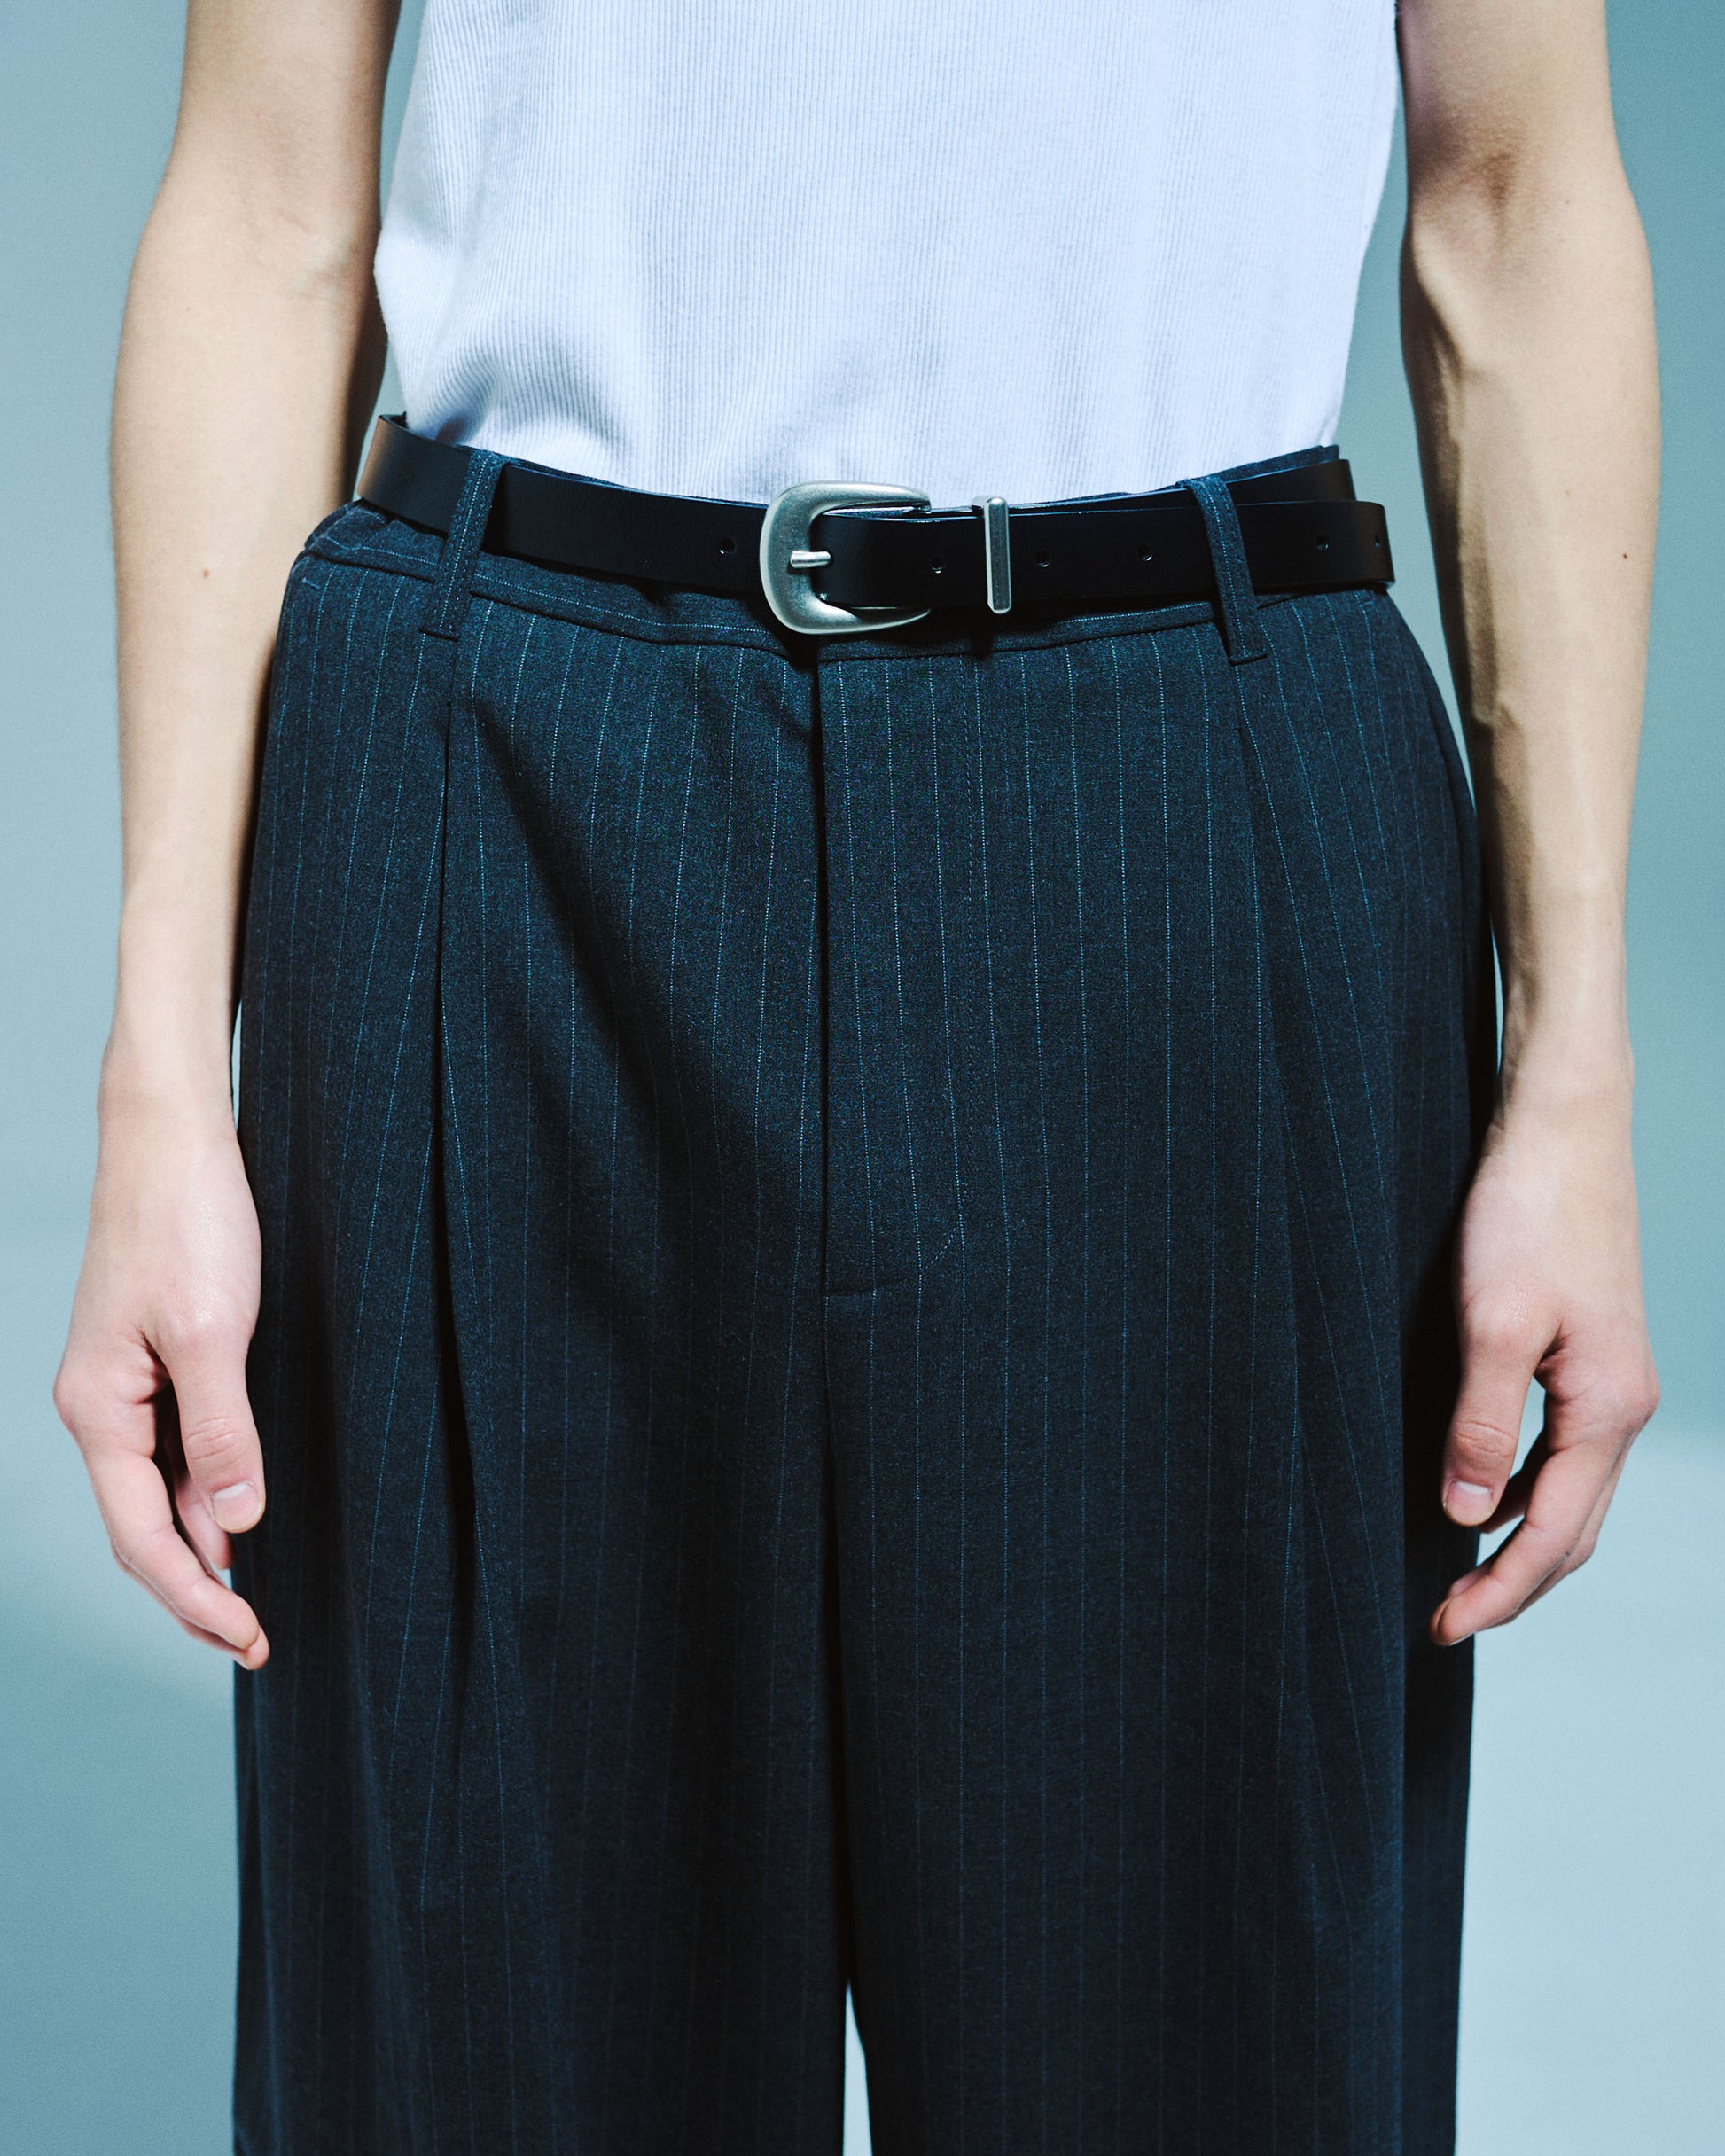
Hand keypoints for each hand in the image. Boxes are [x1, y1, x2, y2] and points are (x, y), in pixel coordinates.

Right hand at [54, 1087, 268, 1666]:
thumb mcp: (214, 1331)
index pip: (142, 1536)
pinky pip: (170, 1452)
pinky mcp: (150, 1359)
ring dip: (199, 1548)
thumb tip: (236, 1526)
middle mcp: (98, 1406)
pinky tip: (234, 1519)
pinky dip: (202, 1495)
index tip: (248, 1638)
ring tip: (244, 1602)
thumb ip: (223, 1432)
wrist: (172, 1137)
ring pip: (155, 1493)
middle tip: (253, 1642)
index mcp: (99, 1409)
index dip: (194, 1598)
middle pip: (141, 1527)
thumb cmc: (187, 1219)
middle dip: (194, 1590)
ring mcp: (121, 1384)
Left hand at [1431, 1080, 1657, 1645]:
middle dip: (1513, 1584)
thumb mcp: (1491, 1323)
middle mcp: (1624, 1407)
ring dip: (1521, 1542)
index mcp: (1607, 1410)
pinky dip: (1525, 1490)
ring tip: (1458, 1573)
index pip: (1554, 1536)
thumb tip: (1464, 1516)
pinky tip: (1480, 1491)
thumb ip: (1480, 1424)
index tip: (1440, 1627)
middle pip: (1575, 1531)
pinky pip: (1564, 1453)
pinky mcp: (1593, 1357)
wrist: (1562, 1130)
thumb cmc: (1526, 1213)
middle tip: (1442, 1619)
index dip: (1498, 1591)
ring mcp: (1615, 1383)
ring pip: (1573, 1495)